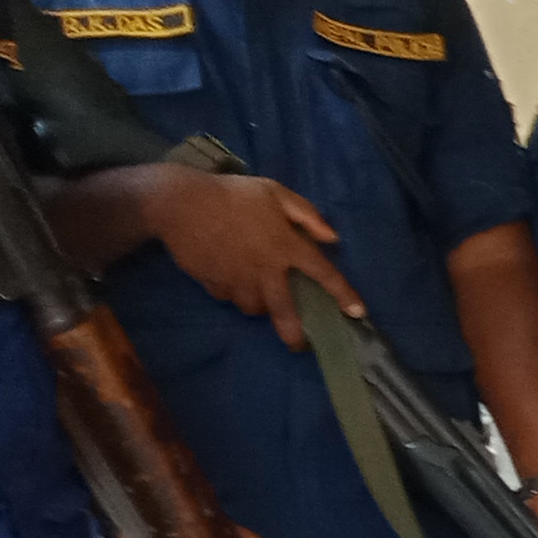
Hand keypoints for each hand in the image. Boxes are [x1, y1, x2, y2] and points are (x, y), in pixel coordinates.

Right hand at [149, 169, 361, 342]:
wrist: (179, 203)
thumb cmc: (232, 194)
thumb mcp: (274, 192)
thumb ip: (306, 214)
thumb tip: (332, 236)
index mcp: (286, 246)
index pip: (323, 273)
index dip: (344, 294)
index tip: (358, 313)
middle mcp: (265, 270)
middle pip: (285, 312)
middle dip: (293, 333)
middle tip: (299, 345)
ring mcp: (238, 280)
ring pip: (254, 308)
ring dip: (260, 306)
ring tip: (259, 297)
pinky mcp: (214, 283)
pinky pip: (227, 296)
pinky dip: (231, 292)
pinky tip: (229, 278)